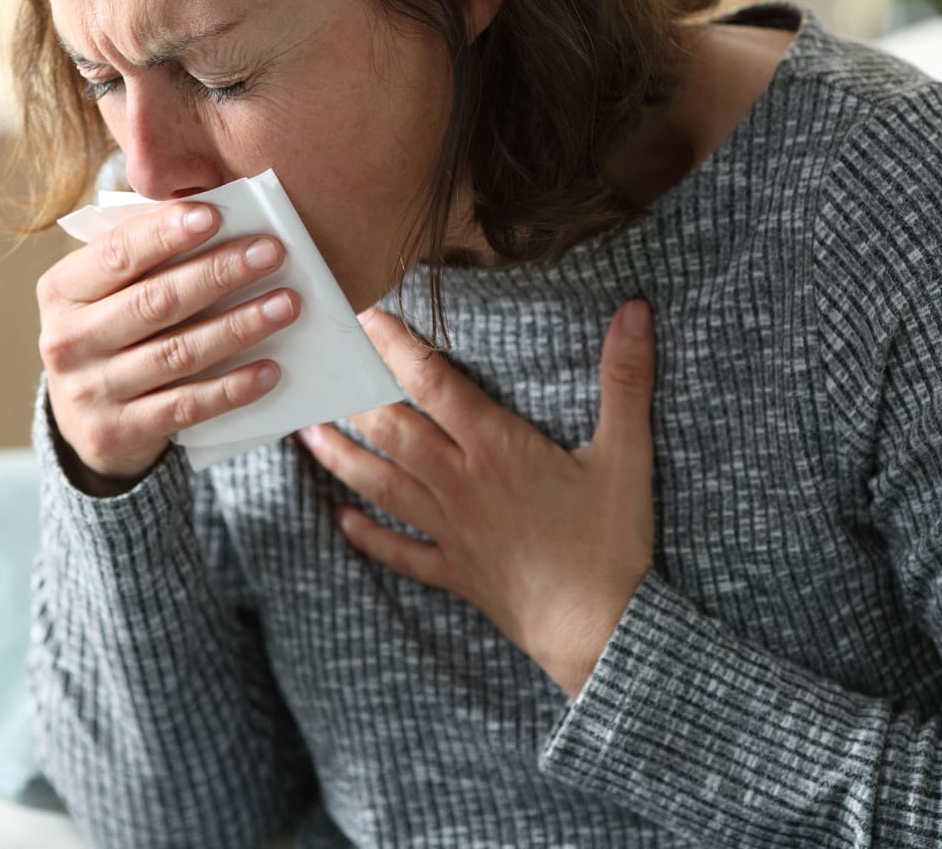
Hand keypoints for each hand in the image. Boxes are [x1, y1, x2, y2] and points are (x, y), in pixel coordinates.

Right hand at [37, 200, 301, 492]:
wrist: (80, 420)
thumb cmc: (108, 332)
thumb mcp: (105, 292)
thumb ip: (143, 255)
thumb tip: (212, 213)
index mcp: (62, 291)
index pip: (116, 253)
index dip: (164, 233)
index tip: (214, 215)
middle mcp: (67, 341)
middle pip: (155, 301)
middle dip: (218, 273)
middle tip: (271, 252)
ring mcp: (89, 391)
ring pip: (177, 353)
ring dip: (238, 327)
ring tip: (285, 305)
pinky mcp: (116, 432)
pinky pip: (186, 406)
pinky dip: (231, 387)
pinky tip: (269, 369)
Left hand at [296, 301, 656, 697]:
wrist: (599, 630)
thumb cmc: (612, 542)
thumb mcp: (627, 454)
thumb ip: (626, 379)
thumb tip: (635, 311)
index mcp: (495, 448)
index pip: (434, 383)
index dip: (397, 346)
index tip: (366, 317)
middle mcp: (460, 482)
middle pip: (392, 430)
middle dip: (354, 395)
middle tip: (322, 368)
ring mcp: (450, 529)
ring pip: (380, 484)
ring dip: (340, 457)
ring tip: (306, 432)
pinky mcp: (453, 570)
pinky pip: (399, 551)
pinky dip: (367, 535)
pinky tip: (340, 519)